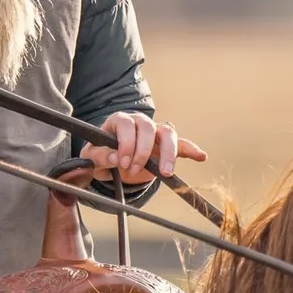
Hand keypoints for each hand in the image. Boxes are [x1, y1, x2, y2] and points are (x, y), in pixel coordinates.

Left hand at [90, 112, 207, 184]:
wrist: (111, 163)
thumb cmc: (100, 156)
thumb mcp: (92, 158)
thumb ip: (99, 157)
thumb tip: (115, 158)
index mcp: (119, 121)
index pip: (125, 124)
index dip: (125, 142)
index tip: (122, 163)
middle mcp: (138, 122)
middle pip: (148, 127)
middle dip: (143, 150)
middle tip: (134, 170)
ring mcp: (154, 132)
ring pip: (167, 133)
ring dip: (168, 152)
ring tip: (165, 171)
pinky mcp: (166, 145)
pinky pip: (181, 144)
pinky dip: (191, 149)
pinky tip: (201, 156)